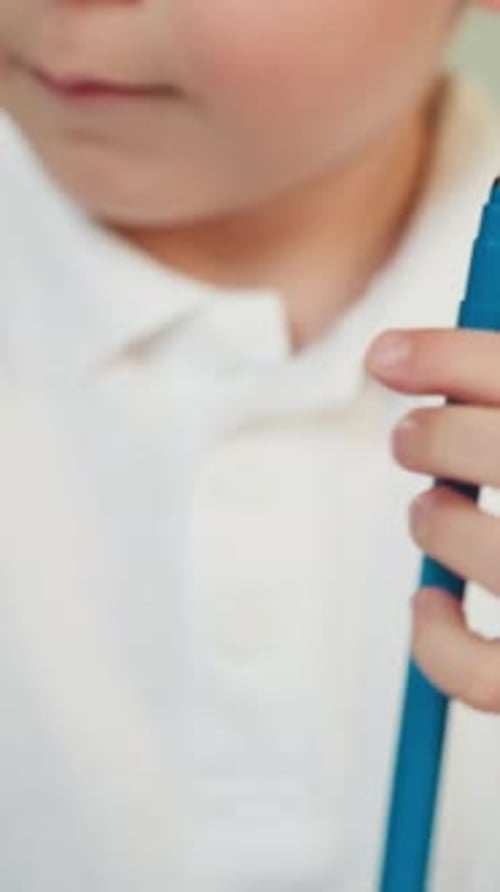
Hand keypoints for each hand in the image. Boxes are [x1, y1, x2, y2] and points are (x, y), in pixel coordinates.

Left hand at [366, 327, 499, 712]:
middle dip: (438, 437)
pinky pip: (479, 674)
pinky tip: (430, 600)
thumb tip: (434, 365)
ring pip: (493, 551)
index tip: (386, 354)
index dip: (452, 357)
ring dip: (436, 521)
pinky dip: (434, 638)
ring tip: (431, 510)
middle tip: (408, 437)